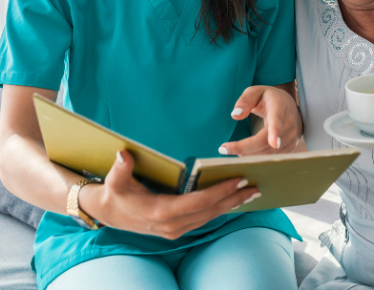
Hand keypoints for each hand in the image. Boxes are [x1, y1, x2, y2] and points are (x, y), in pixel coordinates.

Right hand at [79, 150, 259, 239]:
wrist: (107, 212)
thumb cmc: (114, 192)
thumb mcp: (114, 180)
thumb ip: (120, 169)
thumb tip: (123, 154)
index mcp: (160, 212)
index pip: (197, 203)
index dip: (219, 192)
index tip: (238, 181)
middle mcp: (171, 225)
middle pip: (209, 212)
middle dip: (233, 199)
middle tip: (255, 186)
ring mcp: (175, 230)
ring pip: (209, 217)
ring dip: (231, 205)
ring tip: (251, 191)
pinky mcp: (178, 229)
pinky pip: (204, 218)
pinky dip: (220, 208)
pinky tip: (234, 199)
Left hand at [219, 83, 301, 155]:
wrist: (288, 106)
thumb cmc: (268, 98)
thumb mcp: (255, 91)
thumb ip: (245, 100)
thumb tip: (235, 115)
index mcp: (280, 107)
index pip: (278, 120)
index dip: (276, 132)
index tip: (274, 143)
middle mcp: (289, 123)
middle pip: (268, 142)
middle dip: (246, 147)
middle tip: (224, 149)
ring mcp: (291, 137)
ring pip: (269, 152)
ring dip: (249, 154)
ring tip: (231, 149)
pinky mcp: (290, 147)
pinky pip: (272, 157)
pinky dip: (257, 157)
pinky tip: (244, 154)